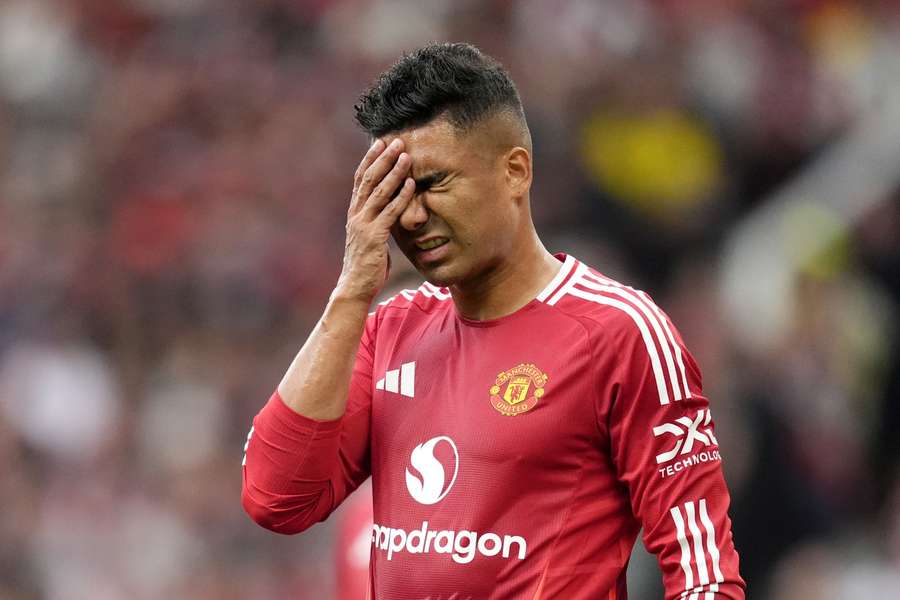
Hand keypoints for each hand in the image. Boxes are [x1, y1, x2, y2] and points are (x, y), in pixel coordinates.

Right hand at [334, 138, 414, 302]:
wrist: (355, 287)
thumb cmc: (366, 264)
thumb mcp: (370, 237)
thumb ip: (377, 221)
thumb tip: (389, 210)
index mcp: (354, 212)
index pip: (360, 179)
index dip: (370, 159)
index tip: (380, 142)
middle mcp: (356, 215)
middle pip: (369, 180)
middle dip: (383, 158)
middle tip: (397, 140)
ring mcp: (363, 225)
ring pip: (379, 192)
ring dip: (394, 172)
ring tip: (407, 155)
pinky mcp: (374, 238)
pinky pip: (390, 213)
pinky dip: (401, 197)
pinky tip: (412, 185)